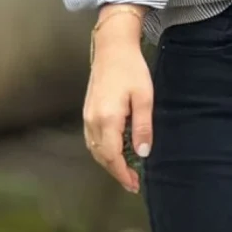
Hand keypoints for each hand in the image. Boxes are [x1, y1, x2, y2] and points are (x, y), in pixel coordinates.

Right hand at [83, 23, 152, 193]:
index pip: (113, 157)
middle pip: (102, 156)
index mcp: (107, 119)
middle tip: (133, 181)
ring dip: (109, 162)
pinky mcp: (87, 111)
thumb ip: (143, 126)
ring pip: (95, 149)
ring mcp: (87, 116)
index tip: (134, 184)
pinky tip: (115, 150)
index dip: (123, 174)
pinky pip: (92, 139)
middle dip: (117, 171)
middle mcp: (92, 121)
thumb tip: (143, 153)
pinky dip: (103, 150)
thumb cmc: (131, 68)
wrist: (112, 47)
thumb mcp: (144, 96)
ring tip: (126, 169)